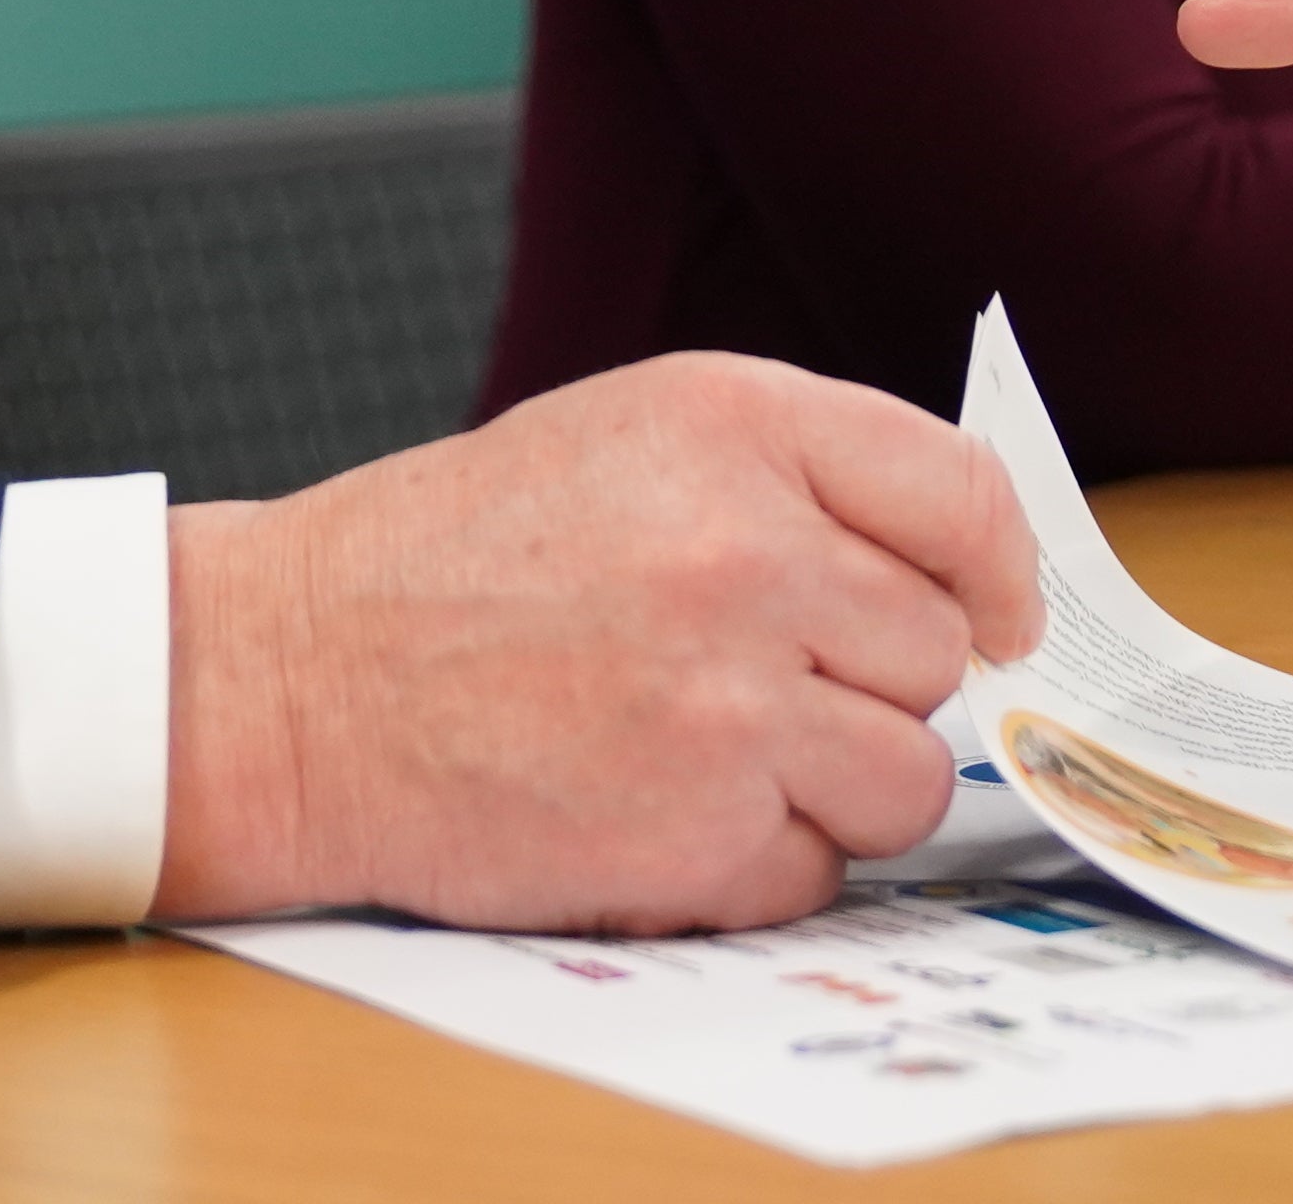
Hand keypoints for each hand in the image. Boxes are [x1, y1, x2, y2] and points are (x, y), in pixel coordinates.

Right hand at [153, 352, 1039, 930]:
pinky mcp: (696, 830)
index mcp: (736, 423)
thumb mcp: (628, 437)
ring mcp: (728, 699)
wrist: (294, 680)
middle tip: (754, 681)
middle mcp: (748, 552)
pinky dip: (754, 862)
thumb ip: (797, 482)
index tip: (995, 615)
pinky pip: (816, 869)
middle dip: (869, 683)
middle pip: (937, 651)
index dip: (998, 571)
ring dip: (830, 785)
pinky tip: (654, 808)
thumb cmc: (451, 561)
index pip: (966, 496)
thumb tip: (968, 582)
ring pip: (905, 775)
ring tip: (706, 751)